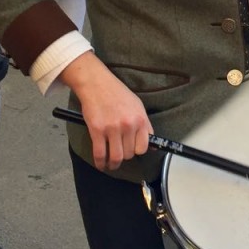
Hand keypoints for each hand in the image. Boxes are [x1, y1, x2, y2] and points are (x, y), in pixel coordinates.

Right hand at [59, 52, 152, 171]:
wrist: (97, 84)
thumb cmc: (117, 93)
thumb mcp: (137, 106)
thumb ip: (144, 125)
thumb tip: (151, 145)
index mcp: (140, 119)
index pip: (143, 147)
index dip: (137, 151)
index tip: (132, 151)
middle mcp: (128, 125)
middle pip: (129, 153)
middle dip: (124, 157)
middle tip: (119, 154)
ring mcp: (112, 128)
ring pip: (116, 157)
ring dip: (113, 164)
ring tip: (111, 164)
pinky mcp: (97, 130)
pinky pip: (99, 154)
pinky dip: (100, 163)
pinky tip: (100, 164)